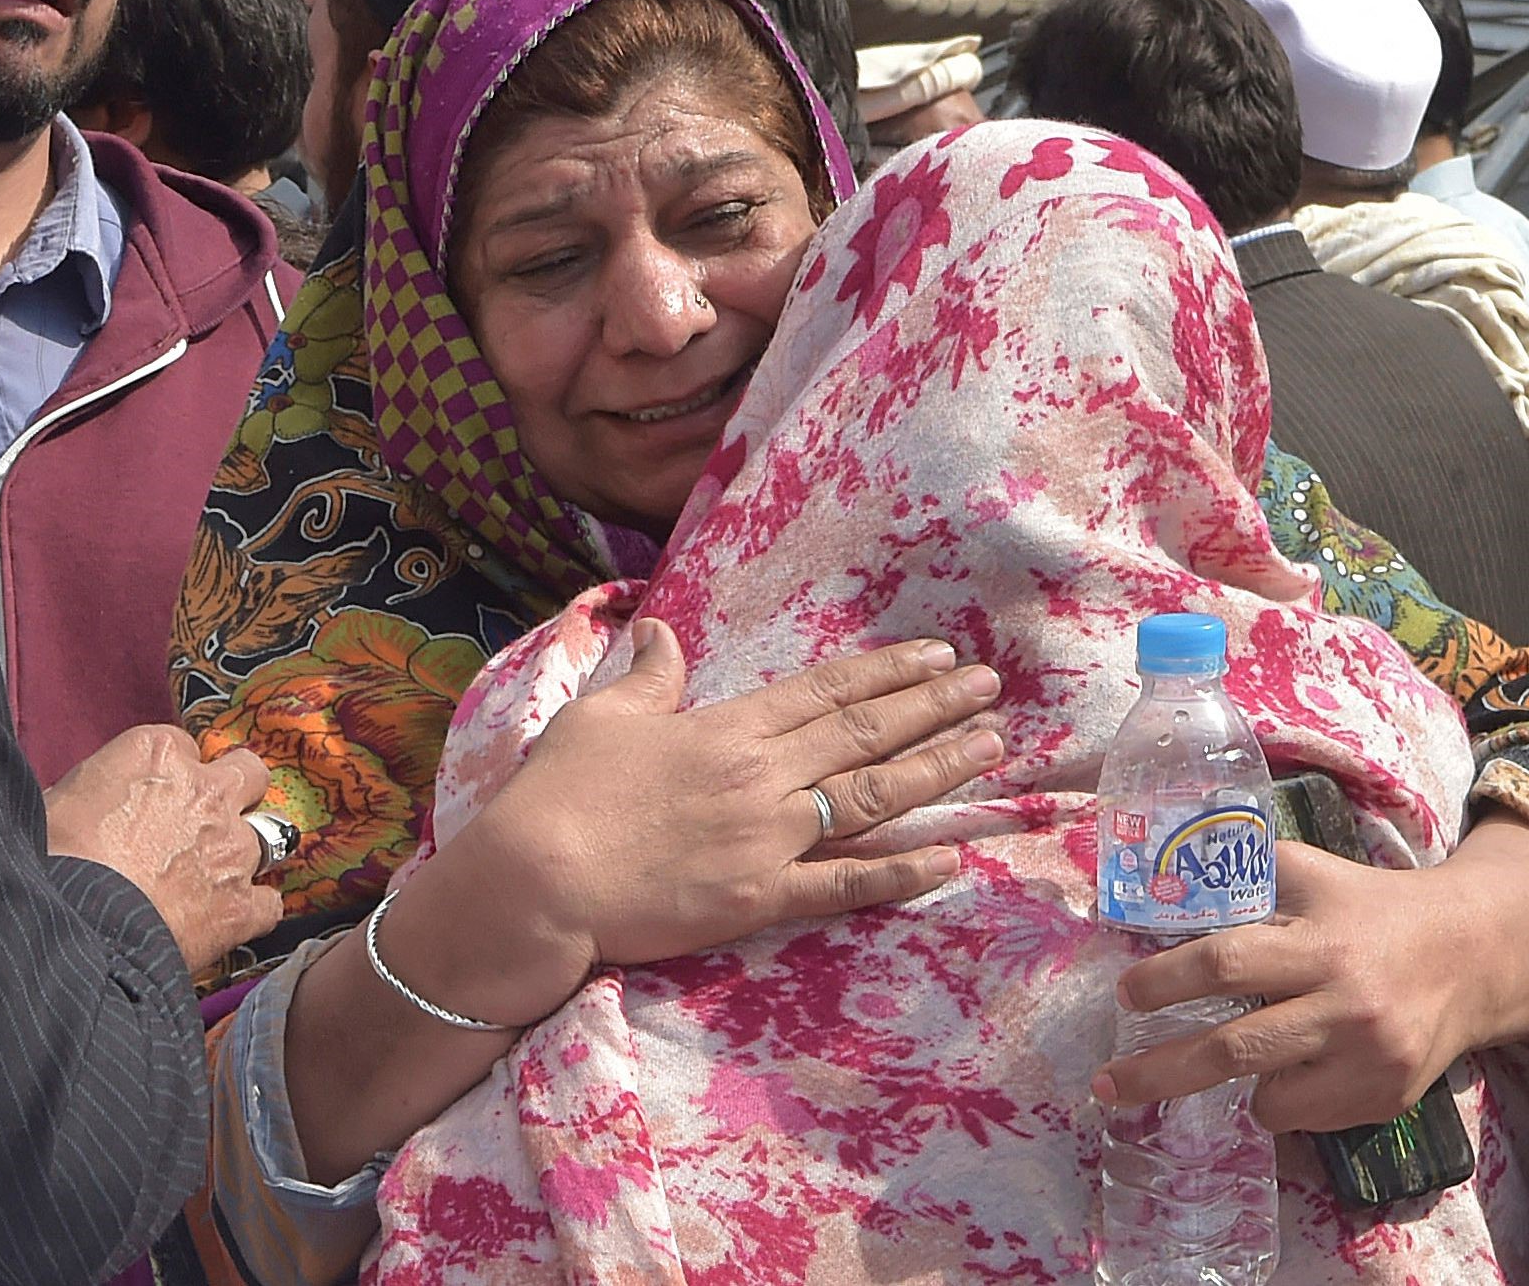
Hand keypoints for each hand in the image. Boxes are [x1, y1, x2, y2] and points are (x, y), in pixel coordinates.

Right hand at [43, 724, 280, 970]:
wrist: (72, 932)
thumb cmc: (48, 864)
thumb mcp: (49, 805)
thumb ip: (89, 790)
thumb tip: (86, 800)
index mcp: (155, 754)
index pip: (179, 746)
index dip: (166, 774)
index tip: (149, 796)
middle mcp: (206, 792)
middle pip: (246, 772)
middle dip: (232, 791)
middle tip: (204, 818)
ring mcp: (232, 848)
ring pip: (268, 834)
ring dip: (242, 851)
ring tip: (213, 874)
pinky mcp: (241, 905)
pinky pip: (267, 903)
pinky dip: (250, 911)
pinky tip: (226, 920)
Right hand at [390, 620, 1005, 1027]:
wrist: (536, 882)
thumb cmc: (560, 794)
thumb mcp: (601, 715)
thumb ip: (647, 675)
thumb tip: (661, 630)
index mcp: (730, 726)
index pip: (828, 691)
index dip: (889, 672)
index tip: (940, 655)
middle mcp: (764, 775)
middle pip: (866, 734)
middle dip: (934, 708)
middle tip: (992, 688)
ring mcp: (769, 838)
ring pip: (872, 797)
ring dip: (937, 770)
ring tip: (991, 748)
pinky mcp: (761, 899)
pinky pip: (845, 883)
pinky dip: (900, 871)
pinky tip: (949, 856)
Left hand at [1090, 843, 1472, 1130]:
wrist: (1472, 955)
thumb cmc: (1375, 908)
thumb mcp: (1315, 872)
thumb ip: (1249, 874)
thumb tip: (1168, 884)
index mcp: (1321, 943)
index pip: (1225, 964)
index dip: (1166, 980)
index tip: (1126, 995)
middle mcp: (1345, 1006)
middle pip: (1233, 1049)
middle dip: (1159, 1070)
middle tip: (1108, 1084)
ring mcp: (1368, 1061)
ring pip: (1268, 1098)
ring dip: (1230, 1084)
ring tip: (1217, 1065)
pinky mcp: (1384, 1100)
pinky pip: (1306, 1117)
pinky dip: (1282, 1098)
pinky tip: (1293, 1066)